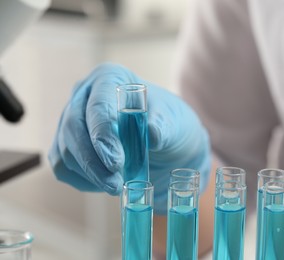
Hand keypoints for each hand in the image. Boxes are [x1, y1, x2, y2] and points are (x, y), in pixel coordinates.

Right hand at [49, 63, 210, 213]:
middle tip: (115, 184)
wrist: (166, 142)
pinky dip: (83, 180)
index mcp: (110, 78)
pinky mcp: (67, 144)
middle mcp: (84, 95)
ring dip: (90, 175)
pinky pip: (63, 166)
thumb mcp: (174, 122)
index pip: (98, 105)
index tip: (116, 162)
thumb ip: (163, 126)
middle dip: (92, 161)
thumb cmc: (169, 125)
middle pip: (73, 128)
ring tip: (116, 186)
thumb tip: (152, 135)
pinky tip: (105, 183)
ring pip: (65, 150)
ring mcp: (71, 119)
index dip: (103, 134)